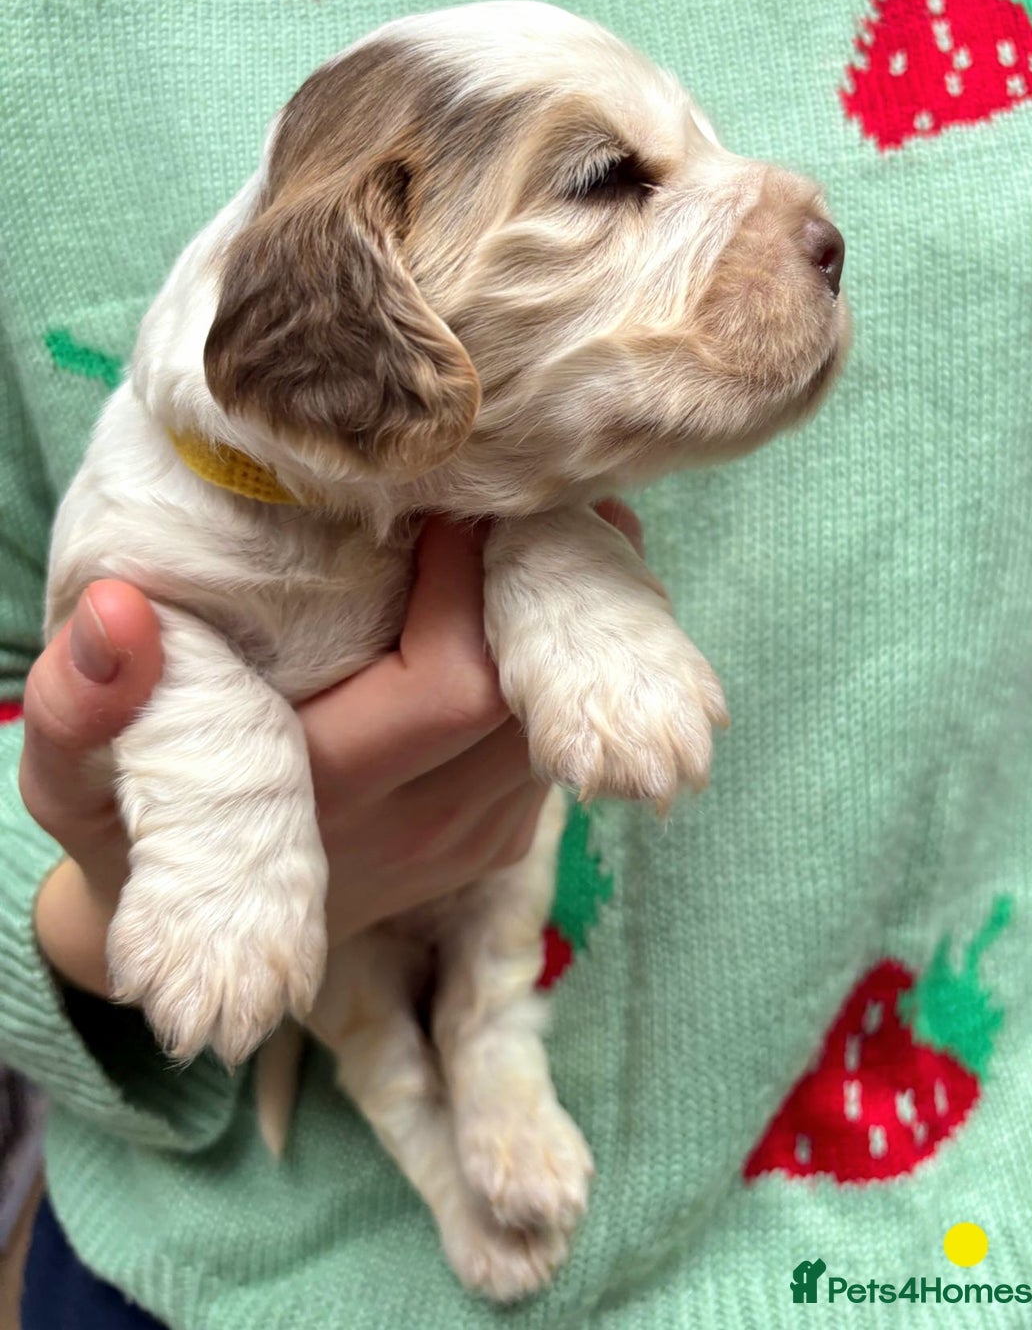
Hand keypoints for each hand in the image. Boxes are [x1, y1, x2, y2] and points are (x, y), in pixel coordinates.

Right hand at [26, 502, 642, 998]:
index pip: (456, 685)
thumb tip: (119, 611)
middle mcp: (422, 829)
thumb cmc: (132, 823)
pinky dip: (550, 667)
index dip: (473, 583)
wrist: (195, 942)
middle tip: (516, 493)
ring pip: (558, 714)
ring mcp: (472, 843)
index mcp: (329, 794)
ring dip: (550, 619)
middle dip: (535, 584)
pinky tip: (514, 603)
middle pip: (531, 693)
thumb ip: (79, 704)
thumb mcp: (70, 774)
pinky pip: (552, 740)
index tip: (444, 502)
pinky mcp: (498, 843)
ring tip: (526, 529)